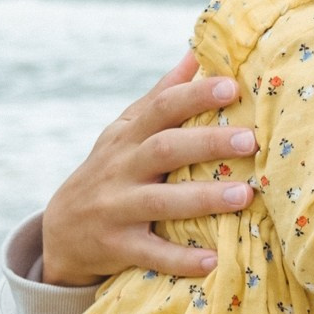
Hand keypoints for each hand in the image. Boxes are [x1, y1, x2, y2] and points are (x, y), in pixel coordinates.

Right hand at [40, 52, 260, 286]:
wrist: (62, 231)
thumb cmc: (111, 171)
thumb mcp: (125, 132)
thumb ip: (161, 96)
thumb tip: (197, 54)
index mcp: (128, 137)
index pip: (161, 108)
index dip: (194, 96)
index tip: (232, 86)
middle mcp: (121, 168)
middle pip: (164, 149)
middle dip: (207, 143)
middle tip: (251, 141)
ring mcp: (117, 208)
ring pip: (160, 201)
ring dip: (203, 198)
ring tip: (244, 195)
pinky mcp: (117, 247)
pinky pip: (151, 254)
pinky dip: (180, 258)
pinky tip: (214, 259)